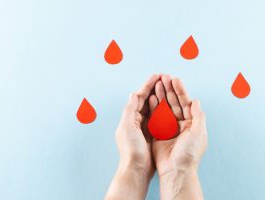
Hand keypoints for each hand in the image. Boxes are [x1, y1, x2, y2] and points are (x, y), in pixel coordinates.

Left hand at [105, 74, 159, 199]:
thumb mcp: (127, 127)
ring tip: (168, 86)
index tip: (157, 75)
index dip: (148, 85)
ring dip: (160, 96)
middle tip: (165, 77)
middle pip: (147, 99)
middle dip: (155, 88)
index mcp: (130, 116)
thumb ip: (130, 110)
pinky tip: (170, 103)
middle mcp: (136, 119)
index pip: (140, 97)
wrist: (137, 168)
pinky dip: (164, 108)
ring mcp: (144, 126)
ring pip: (153, 107)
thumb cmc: (131, 149)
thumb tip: (134, 93)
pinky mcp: (152, 133)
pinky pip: (159, 117)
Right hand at [149, 74, 206, 199]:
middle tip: (163, 77)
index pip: (185, 103)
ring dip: (161, 96)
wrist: (176, 170)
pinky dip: (154, 107)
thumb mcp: (198, 133)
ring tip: (156, 83)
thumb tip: (196, 100)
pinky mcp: (159, 133)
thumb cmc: (189, 154)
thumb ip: (198, 115)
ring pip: (164, 108)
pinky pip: (156, 117)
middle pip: (174, 103)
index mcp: (192, 124)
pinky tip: (151, 98)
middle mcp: (180, 124)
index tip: (174, 79)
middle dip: (169, 90)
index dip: (180, 90)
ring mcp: (169, 128)